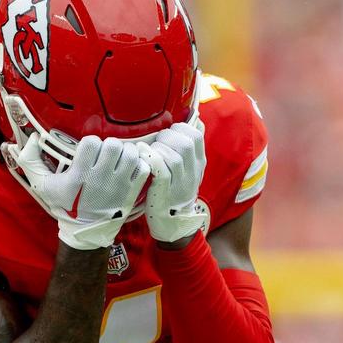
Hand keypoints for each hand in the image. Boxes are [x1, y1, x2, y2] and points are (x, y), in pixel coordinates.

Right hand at [4, 134, 150, 249]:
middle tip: (104, 155)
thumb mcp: (42, 185)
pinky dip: (138, 165)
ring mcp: (119, 185)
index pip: (92, 142)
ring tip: (118, 160)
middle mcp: (101, 179)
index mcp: (80, 175)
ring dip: (125, 153)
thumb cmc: (64, 205)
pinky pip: (144, 168)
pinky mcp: (132, 192)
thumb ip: (30, 161)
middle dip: (108, 146)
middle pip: (113, 145)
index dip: (90, 144)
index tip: (87, 153)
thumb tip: (33, 138)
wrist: (85, 231)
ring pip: (131, 154)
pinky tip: (129, 169)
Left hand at [140, 121, 208, 244]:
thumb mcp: (186, 170)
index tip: (167, 134)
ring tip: (149, 152)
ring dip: (158, 148)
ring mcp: (181, 182)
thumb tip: (190, 118)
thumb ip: (186, 148)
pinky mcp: (166, 191)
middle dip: (167, 137)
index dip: (179, 128)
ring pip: (174, 154)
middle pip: (186, 142)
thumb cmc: (173, 191)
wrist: (172, 224)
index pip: (196, 134)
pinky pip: (162, 169)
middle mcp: (193, 171)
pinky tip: (142, 155)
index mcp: (199, 162)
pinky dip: (151, 159)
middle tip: (156, 143)